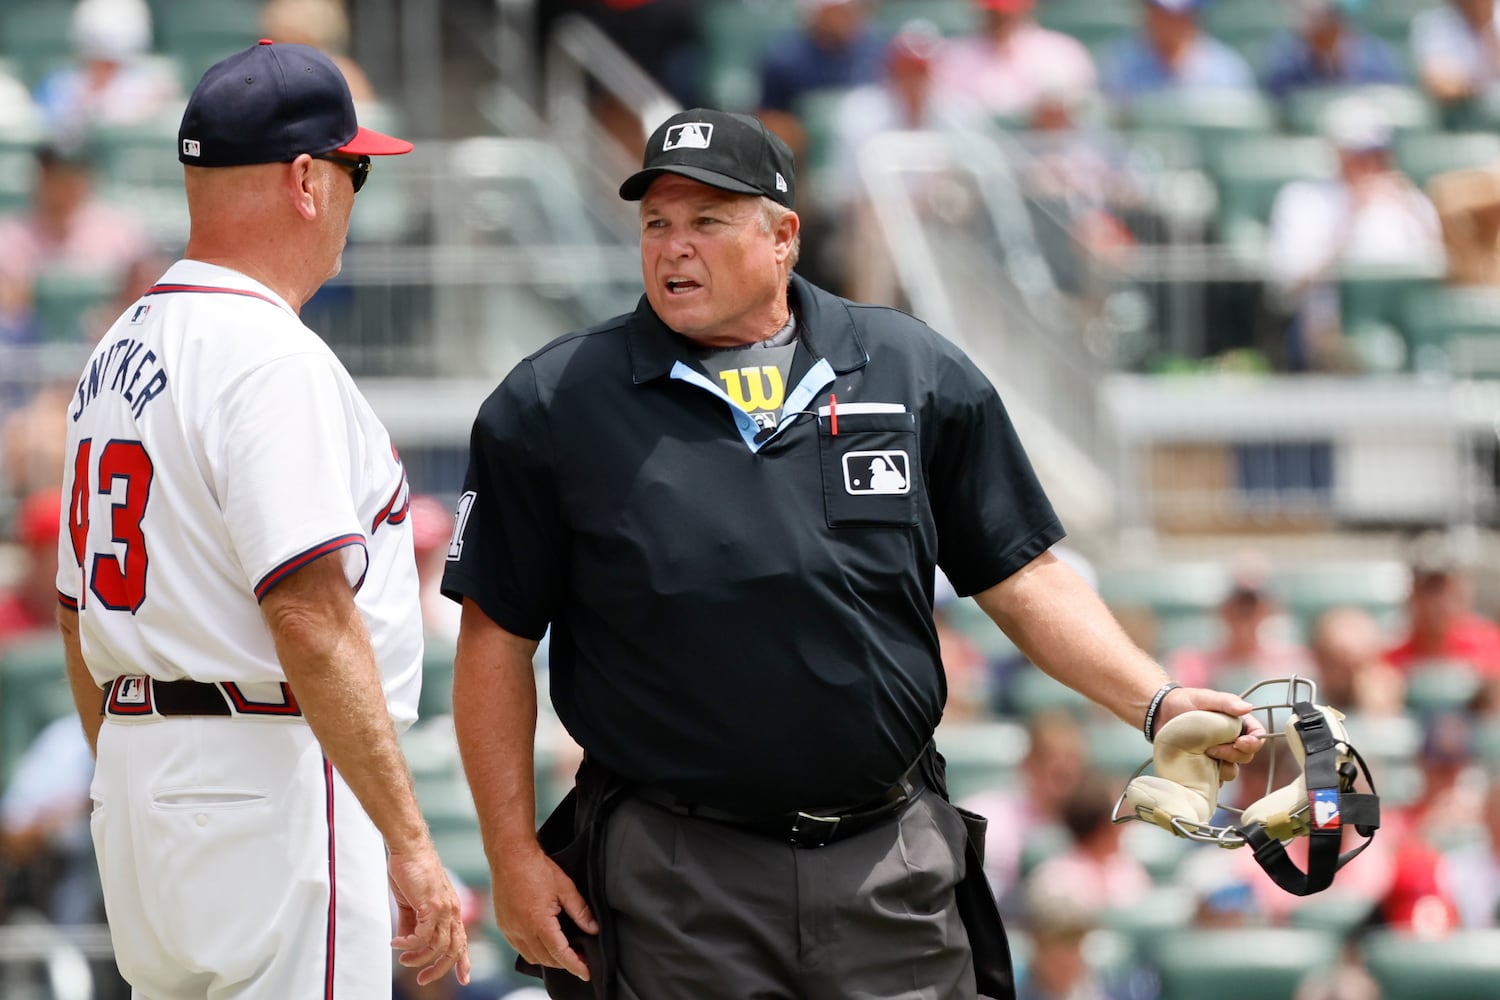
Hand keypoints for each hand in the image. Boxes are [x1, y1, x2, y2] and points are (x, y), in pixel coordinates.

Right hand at [389, 844, 471, 987]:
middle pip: (454, 949)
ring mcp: (444, 907)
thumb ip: (411, 923)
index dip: (464, 961)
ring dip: (419, 957)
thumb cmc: (411, 871)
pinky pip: (423, 935)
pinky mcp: (432, 904)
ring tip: (403, 958)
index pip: (461, 940)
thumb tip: (406, 941)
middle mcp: (452, 910)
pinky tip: (396, 943)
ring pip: (438, 945)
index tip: (464, 979)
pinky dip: (409, 943)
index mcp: (451, 910)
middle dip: (439, 969)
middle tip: (422, 978)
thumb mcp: (412, 903)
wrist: (410, 848)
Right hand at [492, 843, 597, 981]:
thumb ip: (580, 911)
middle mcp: (522, 930)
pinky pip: (519, 948)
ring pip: (532, 957)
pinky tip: (543, 943)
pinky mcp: (503, 925)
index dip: (576, 965)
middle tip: (581, 958)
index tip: (587, 973)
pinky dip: (533, 951)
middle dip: (565, 962)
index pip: (561, 953)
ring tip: (564, 951)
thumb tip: (593, 929)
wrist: (510, 856)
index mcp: (539, 922)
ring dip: (549, 958)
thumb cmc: (537, 868)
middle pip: (547, 959)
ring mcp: (510, 929)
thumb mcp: (565, 887)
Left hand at [1156, 686, 1266, 781]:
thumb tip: (1248, 707)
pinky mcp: (1205, 766)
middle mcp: (1231, 741)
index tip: (1239, 742)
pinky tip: (1199, 769)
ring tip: (1204, 755)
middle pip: (1246, 756)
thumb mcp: (1205, 698)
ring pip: (1232, 770)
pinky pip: (1215, 779)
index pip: (1257, 736)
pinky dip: (1210, 777)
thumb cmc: (1184, 702)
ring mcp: (1218, 755)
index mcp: (1237, 724)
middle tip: (1212, 748)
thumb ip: (1226, 702)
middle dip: (1233, 754)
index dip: (1253, 742)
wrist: (1160, 713)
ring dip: (1223, 767)